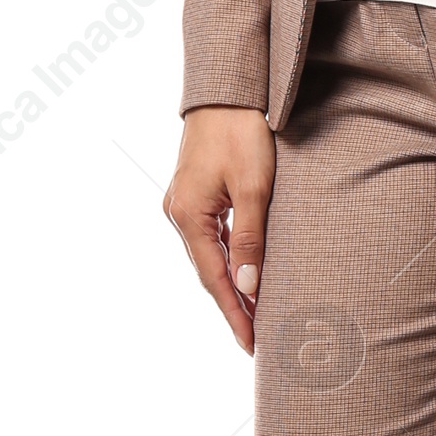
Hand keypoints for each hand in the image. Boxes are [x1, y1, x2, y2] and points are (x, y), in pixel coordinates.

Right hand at [163, 107, 275, 353]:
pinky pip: (211, 237)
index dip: (235, 313)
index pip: (214, 280)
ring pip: (210, 256)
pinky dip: (229, 259)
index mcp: (188, 216)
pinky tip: (245, 273)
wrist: (226, 92)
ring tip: (256, 313)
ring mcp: (183, 204)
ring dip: (231, 284)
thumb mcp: (254, 188)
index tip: (252, 343)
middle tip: (257, 339)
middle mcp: (178, 214)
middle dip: (233, 306)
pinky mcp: (194, 194)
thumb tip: (248, 288)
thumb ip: (251, 240)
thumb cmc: (241, 133)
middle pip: (208, 272)